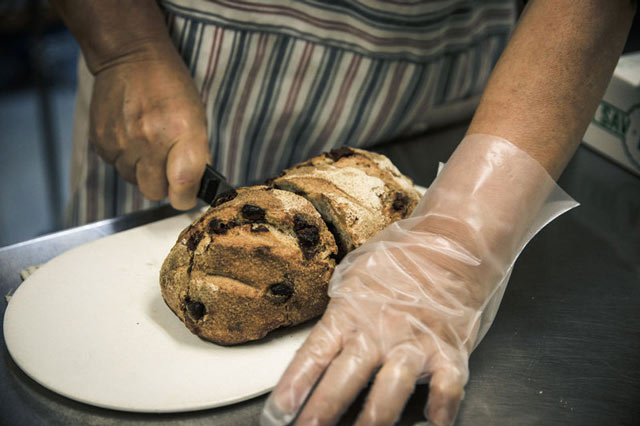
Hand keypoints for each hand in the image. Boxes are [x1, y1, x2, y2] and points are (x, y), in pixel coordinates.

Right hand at [89, 48, 208, 209]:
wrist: (131, 57)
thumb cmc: (171, 88)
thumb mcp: (197, 117)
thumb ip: (196, 154)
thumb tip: (193, 187)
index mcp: (182, 132)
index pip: (183, 186)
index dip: (185, 198)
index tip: (186, 195)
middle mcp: (150, 139)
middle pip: (154, 192)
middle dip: (163, 184)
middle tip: (166, 164)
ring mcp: (122, 141)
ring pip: (134, 181)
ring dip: (142, 170)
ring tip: (147, 143)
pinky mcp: (101, 141)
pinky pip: (116, 166)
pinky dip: (124, 158)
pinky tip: (130, 136)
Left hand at [261, 134, 576, 425]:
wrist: (452, 242)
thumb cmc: (402, 257)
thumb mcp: (355, 276)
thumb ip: (339, 312)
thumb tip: (322, 342)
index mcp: (349, 314)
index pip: (313, 356)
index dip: (293, 388)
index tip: (277, 414)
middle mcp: (378, 332)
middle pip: (343, 381)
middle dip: (321, 413)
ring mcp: (414, 344)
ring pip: (388, 393)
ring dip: (371, 421)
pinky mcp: (449, 351)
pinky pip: (447, 388)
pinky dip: (440, 410)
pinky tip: (430, 423)